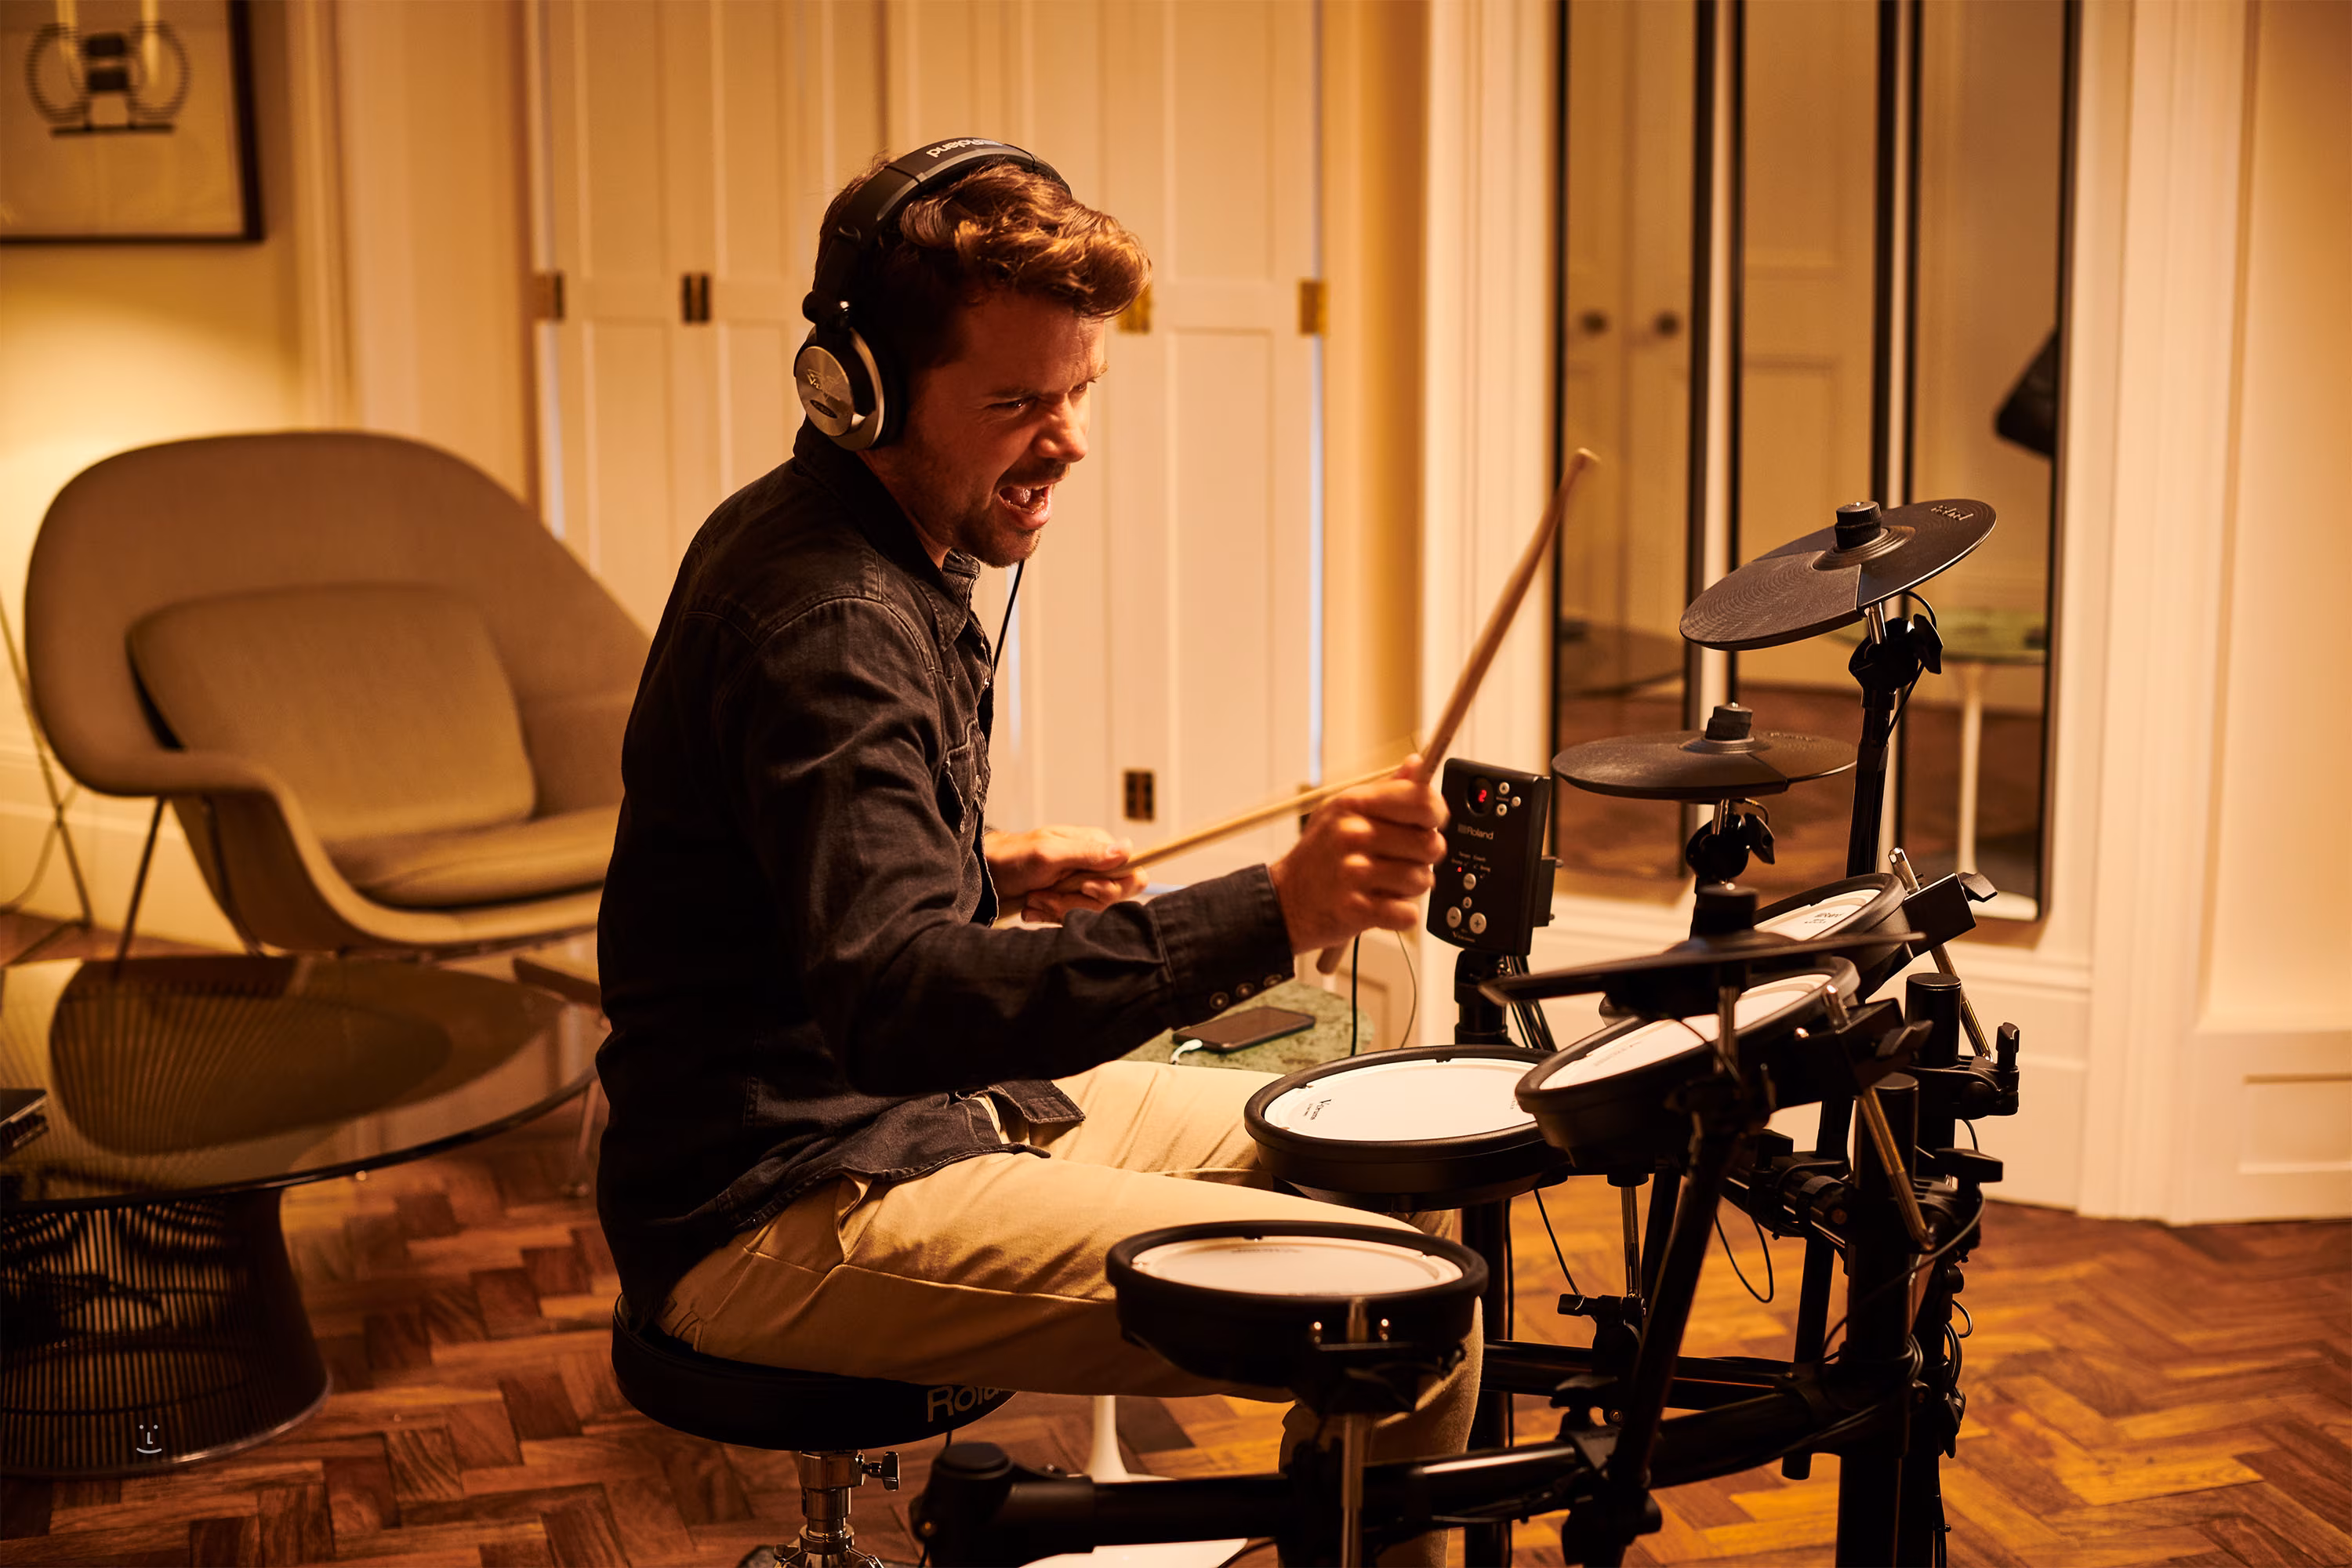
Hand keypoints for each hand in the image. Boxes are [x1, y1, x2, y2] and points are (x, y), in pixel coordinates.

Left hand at [985, 827, 1146, 923]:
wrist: (989, 876)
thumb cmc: (1015, 857)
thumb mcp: (1050, 854)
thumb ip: (1088, 854)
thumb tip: (1127, 849)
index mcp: (1097, 848)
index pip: (1132, 875)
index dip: (1112, 888)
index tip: (1085, 887)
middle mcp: (1095, 868)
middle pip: (1112, 900)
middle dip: (1076, 901)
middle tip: (1046, 893)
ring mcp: (1083, 888)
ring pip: (1091, 913)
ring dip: (1059, 909)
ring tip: (1035, 897)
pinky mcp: (1070, 904)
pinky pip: (1074, 921)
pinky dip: (1050, 917)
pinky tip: (1034, 907)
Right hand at [1265, 755, 1447, 953]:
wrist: (1285, 901)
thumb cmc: (1319, 855)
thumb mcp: (1343, 811)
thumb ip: (1386, 790)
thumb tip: (1417, 765)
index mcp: (1354, 805)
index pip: (1422, 800)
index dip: (1437, 814)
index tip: (1432, 822)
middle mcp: (1353, 834)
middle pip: (1430, 844)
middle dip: (1424, 858)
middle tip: (1404, 860)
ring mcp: (1353, 872)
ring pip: (1423, 880)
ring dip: (1412, 887)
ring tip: (1387, 883)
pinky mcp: (1355, 909)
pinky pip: (1408, 914)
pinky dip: (1401, 914)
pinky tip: (1381, 904)